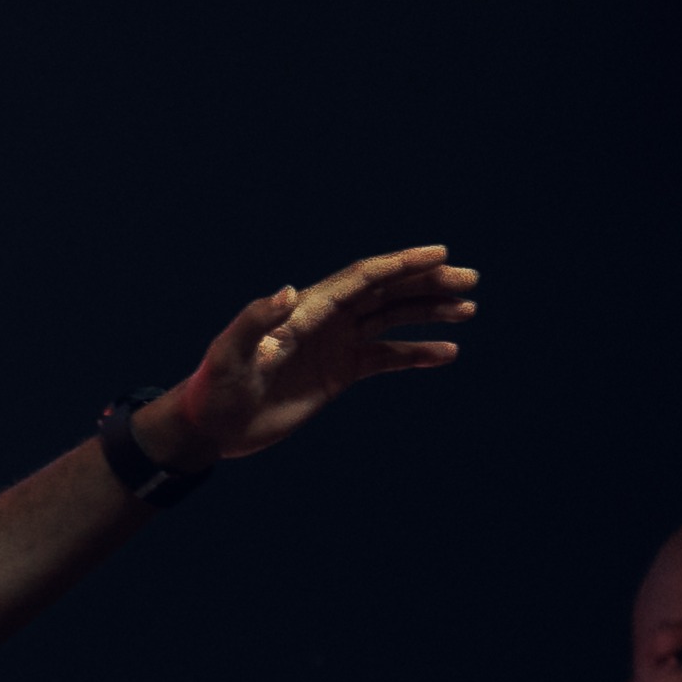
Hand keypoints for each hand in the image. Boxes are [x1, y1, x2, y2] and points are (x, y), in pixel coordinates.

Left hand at [145, 244, 477, 466]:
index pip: (363, 277)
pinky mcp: (337, 374)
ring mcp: (334, 345)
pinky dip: (415, 353)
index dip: (400, 264)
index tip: (440, 254)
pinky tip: (446, 353)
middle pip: (386, 292)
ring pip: (392, 319)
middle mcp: (325, 320)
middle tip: (471, 280)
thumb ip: (255, 321)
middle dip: (428, 283)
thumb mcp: (228, 355)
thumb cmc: (214, 388)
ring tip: (468, 309)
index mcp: (306, 310)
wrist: (210, 427)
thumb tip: (288, 291)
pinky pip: (384, 357)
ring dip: (429, 312)